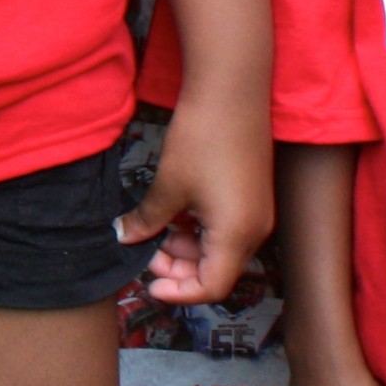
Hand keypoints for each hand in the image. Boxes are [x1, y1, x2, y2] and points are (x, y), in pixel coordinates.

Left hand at [118, 103, 272, 304]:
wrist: (231, 92)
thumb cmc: (202, 139)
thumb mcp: (167, 186)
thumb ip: (147, 221)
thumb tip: (127, 238)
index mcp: (237, 236)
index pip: (211, 288)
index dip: (178, 293)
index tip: (149, 284)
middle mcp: (255, 231)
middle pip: (216, 271)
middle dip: (178, 268)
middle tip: (145, 251)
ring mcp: (258, 214)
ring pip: (220, 250)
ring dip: (186, 248)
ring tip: (155, 228)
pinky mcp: (254, 197)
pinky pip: (227, 229)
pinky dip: (200, 230)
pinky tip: (175, 212)